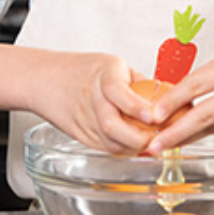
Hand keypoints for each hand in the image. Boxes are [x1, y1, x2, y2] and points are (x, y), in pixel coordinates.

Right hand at [27, 51, 157, 154]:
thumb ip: (139, 83)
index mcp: (103, 76)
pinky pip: (106, 148)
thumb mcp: (114, 65)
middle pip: (112, 125)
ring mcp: (85, 121)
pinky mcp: (82, 136)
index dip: (137, 107)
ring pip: (111, 143)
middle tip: (160, 138)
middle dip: (139, 138)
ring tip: (152, 144)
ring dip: (134, 147)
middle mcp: (92, 99)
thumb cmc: (81, 69)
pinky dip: (124, 149)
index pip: (118, 92)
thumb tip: (167, 98)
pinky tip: (135, 145)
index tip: (154, 116)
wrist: (46, 79)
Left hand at [144, 37, 213, 152]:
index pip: (198, 85)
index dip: (172, 102)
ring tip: (163, 142)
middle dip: (175, 134)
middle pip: (204, 116)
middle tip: (153, 145)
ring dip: (187, 136)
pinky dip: (208, 130)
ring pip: (213, 127)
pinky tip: (194, 132)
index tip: (153, 114)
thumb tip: (178, 95)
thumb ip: (210, 74)